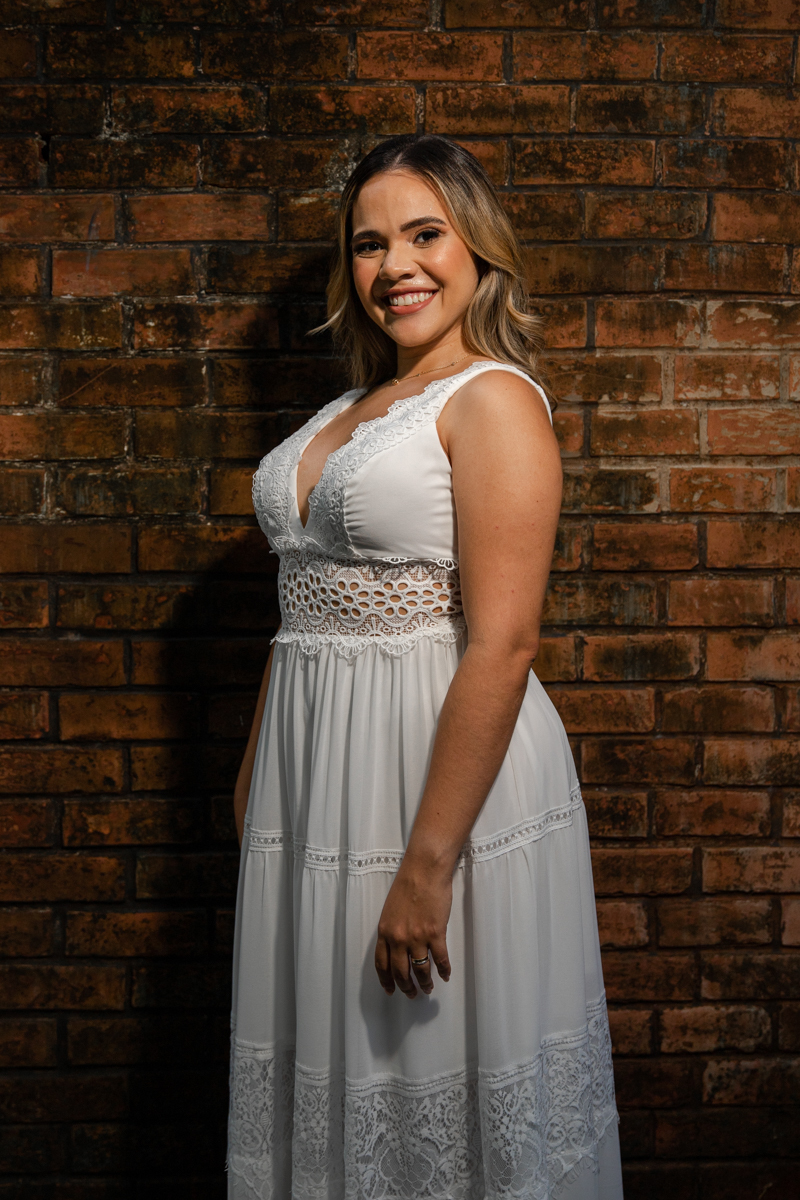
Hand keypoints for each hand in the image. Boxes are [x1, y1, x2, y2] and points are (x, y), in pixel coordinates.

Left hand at [374, 860, 452, 998]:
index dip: (386, 981)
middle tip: (412, 994)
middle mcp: (398, 938)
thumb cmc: (408, 885)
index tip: (390, 990)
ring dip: (425, 983)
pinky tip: (445, 975)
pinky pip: (440, 959)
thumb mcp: (390, 910)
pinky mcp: (435, 933)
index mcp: (385, 932)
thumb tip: (397, 947)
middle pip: (400, 972)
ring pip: (420, 970)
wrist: (423, 870)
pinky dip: (443, 970)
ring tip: (428, 988)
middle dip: (406, 987)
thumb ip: (392, 929)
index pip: (382, 964)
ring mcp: (417, 937)